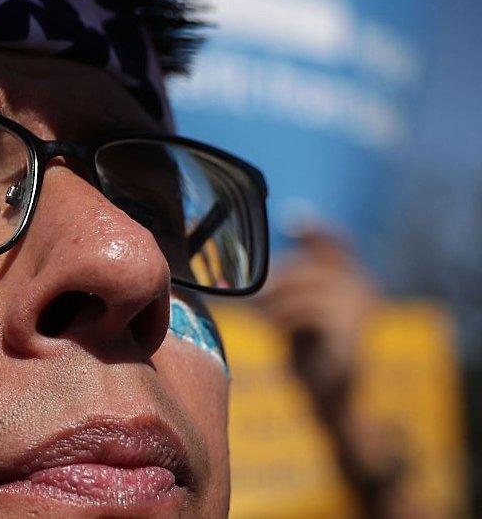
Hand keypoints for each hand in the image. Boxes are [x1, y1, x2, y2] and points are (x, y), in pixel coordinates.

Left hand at [257, 229, 379, 412]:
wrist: (330, 397)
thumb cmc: (310, 352)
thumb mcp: (298, 312)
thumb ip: (291, 286)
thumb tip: (261, 272)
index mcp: (354, 280)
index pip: (335, 243)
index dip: (314, 231)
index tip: (290, 220)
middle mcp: (364, 288)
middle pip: (306, 267)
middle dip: (274, 282)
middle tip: (253, 301)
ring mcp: (360, 308)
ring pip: (302, 288)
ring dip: (274, 303)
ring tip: (263, 319)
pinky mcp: (351, 331)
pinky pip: (307, 312)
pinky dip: (284, 319)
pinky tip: (275, 330)